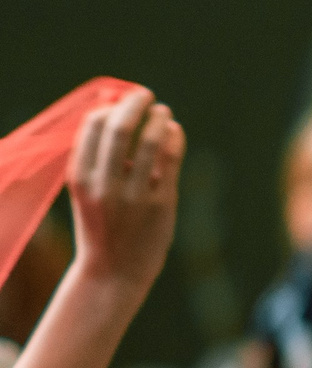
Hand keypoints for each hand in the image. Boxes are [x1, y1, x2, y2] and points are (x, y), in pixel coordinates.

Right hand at [68, 89, 183, 297]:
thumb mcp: (87, 192)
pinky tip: (175, 130)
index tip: (121, 101)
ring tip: (163, 111)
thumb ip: (98, 159)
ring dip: (159, 119)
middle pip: (119, 128)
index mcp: (80, 178)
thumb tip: (118, 114)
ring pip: (150, 141)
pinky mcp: (161, 204)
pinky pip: (170, 160)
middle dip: (134, 104)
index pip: (92, 127)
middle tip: (145, 95)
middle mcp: (104, 185)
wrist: (113, 272)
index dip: (110, 108)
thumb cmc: (102, 225)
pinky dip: (174, 138)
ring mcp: (133, 195)